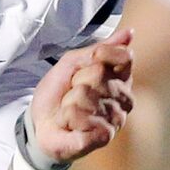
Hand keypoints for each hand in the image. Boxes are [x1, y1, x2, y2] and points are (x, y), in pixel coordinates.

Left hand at [30, 25, 134, 166]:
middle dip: (75, 83)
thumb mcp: (72, 63)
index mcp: (121, 79)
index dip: (97, 57)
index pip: (123, 57)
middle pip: (97, 74)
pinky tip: (71, 125)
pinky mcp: (103, 137)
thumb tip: (129, 32)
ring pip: (84, 96)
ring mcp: (116, 119)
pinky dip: (66, 119)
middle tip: (72, 95)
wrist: (39, 124)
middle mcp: (124, 99)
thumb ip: (100, 48)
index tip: (83, 68)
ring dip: (68, 103)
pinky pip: (80, 118)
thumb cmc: (59, 93)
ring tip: (69, 111)